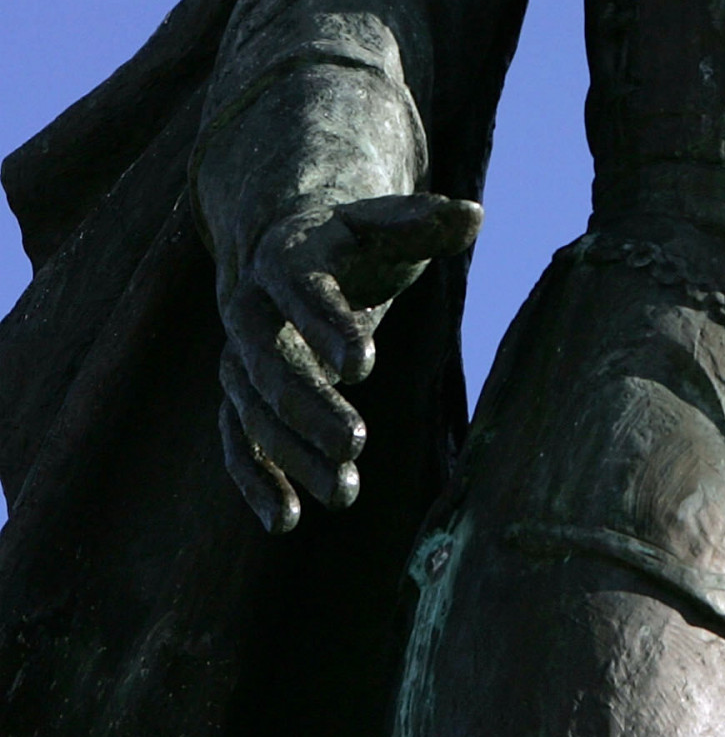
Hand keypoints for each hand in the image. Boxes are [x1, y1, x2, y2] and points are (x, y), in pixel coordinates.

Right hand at [217, 192, 480, 532]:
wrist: (292, 246)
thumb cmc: (356, 238)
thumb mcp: (388, 225)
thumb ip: (424, 224)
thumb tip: (474, 214)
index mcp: (287, 258)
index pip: (303, 290)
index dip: (329, 325)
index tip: (364, 363)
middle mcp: (250, 309)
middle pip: (269, 362)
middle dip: (309, 404)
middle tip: (356, 442)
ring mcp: (239, 356)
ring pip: (254, 410)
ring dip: (293, 453)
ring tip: (343, 492)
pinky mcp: (241, 396)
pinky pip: (238, 441)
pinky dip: (258, 480)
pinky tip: (286, 521)